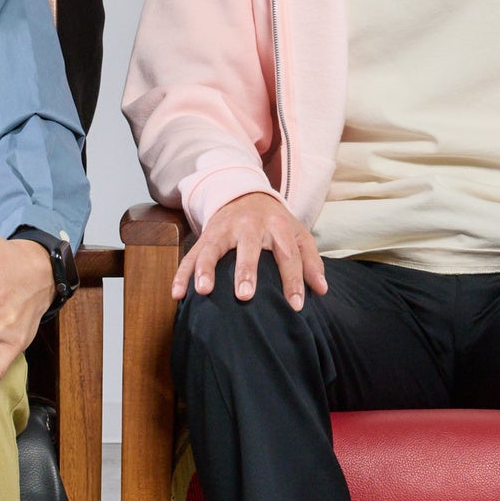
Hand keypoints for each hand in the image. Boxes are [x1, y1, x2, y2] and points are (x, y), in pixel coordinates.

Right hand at [181, 190, 325, 308]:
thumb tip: (322, 291)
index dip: (293, 280)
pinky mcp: (205, 236)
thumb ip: (311, 261)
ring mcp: (224, 230)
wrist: (244, 194)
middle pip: (248, 248)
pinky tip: (177, 294)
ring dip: (206, 269)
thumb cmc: (275, 223)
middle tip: (245, 296)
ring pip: (213, 249)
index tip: (296, 305)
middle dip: (245, 270)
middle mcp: (249, 225)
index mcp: (277, 225)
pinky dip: (182, 274)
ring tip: (203, 291)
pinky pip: (191, 255)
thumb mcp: (298, 235)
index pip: (288, 254)